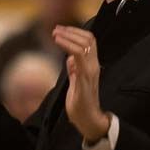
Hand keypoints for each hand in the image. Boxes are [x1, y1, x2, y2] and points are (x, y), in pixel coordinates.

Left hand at [52, 26, 109, 142]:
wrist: (89, 120)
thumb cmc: (81, 104)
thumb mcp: (76, 82)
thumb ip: (74, 69)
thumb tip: (70, 58)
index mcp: (92, 65)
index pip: (90, 41)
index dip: (76, 32)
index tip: (61, 30)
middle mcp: (93, 65)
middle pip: (89, 38)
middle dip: (71, 30)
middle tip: (56, 29)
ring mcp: (90, 70)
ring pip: (84, 43)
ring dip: (68, 35)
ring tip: (55, 33)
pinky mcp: (84, 76)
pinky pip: (78, 54)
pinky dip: (67, 44)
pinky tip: (57, 41)